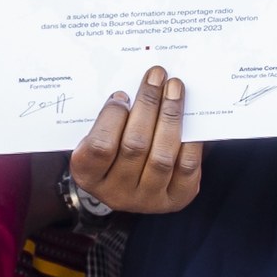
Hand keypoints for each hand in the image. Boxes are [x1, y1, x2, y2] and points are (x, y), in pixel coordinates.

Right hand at [69, 67, 201, 215]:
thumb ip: (109, 120)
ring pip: (162, 156)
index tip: (122, 95)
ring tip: (174, 88)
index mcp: (88, 176)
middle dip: (148, 104)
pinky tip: (187, 117)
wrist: (129, 185)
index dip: (112, 118)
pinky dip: (189, 139)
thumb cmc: (111, 151)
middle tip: (157, 77)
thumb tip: (138, 87)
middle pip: (135, 146)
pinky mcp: (175, 199)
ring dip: (170, 115)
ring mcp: (147, 199)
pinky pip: (186, 167)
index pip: (100, 146)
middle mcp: (116, 193)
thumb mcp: (96, 137)